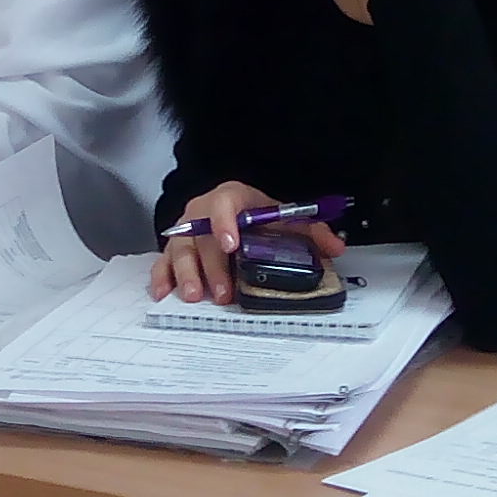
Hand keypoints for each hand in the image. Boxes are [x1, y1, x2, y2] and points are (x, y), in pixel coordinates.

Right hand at [147, 180, 339, 304]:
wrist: (235, 211)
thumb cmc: (258, 216)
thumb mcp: (285, 218)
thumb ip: (312, 231)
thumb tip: (335, 248)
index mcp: (232, 198)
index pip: (225, 203)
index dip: (225, 222)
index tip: (231, 245)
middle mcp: (202, 212)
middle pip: (201, 235)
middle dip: (212, 266)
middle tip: (223, 293)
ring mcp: (186, 233)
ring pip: (179, 250)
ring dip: (185, 274)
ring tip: (195, 297)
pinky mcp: (174, 251)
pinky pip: (162, 262)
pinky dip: (161, 278)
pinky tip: (164, 294)